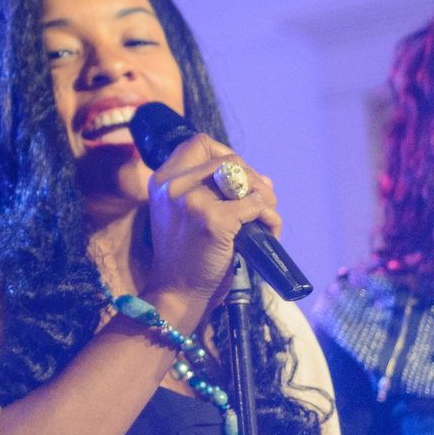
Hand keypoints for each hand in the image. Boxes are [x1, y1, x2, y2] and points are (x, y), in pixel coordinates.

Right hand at [142, 134, 280, 331]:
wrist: (177, 291)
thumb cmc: (186, 255)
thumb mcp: (185, 213)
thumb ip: (214, 191)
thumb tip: (263, 178)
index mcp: (163, 180)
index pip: (199, 143)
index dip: (226, 154)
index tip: (238, 177)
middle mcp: (173, 185)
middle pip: (228, 159)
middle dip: (253, 178)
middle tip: (260, 202)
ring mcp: (192, 201)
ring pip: (245, 178)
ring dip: (266, 196)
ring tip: (267, 218)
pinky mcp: (214, 220)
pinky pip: (257, 205)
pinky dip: (271, 218)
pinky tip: (269, 232)